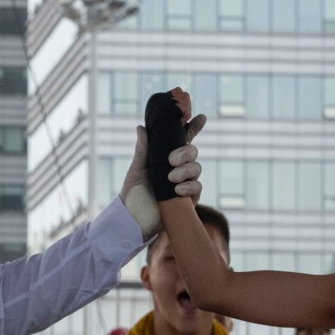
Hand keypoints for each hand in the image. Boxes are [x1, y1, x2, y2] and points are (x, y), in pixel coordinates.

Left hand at [121, 88, 205, 233]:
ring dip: (185, 171)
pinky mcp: (189, 199)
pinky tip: (178, 189)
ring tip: (170, 178)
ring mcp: (185, 182)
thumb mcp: (137, 168)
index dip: (194, 127)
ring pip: (196, 168)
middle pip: (193, 152)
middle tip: (171, 160)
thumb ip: (143, 149)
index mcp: (168, 156)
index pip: (185, 139)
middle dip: (185, 153)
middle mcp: (179, 167)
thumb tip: (141, 127)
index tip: (200, 117)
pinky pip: (197, 187)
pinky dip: (189, 186)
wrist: (133, 217)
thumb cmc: (134, 191)